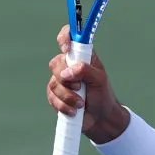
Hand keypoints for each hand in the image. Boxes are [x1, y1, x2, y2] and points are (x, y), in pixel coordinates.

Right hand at [46, 25, 127, 142]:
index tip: (67, 49)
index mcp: (82, 56)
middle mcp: (68, 65)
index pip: (68, 37)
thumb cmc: (102, 95)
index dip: (64, 38)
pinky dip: (63, 105)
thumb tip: (67, 72)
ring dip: (68, 96)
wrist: (99, 118)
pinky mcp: (55, 95)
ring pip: (53, 83)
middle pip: (56, 63)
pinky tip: (74, 110)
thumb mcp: (100, 80)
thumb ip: (86, 70)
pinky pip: (51, 97)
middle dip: (66, 78)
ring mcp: (60, 80)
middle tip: (79, 87)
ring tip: (81, 103)